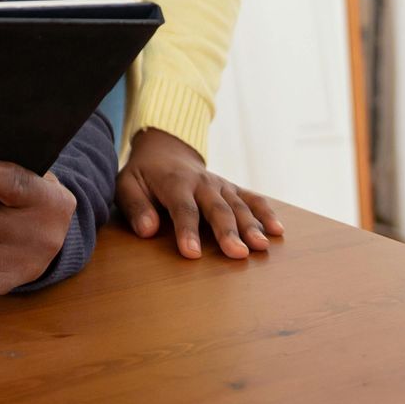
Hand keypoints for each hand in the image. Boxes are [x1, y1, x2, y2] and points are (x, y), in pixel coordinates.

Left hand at [117, 128, 282, 258]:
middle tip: (238, 254)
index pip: (182, 208)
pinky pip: (252, 198)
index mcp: (174, 182)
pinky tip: (278, 230)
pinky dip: (266, 212)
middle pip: (217, 208)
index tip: (192, 254)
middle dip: (228, 231)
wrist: (165, 150)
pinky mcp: (232, 188)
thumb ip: (135, 206)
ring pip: (238, 205)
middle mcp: (202, 182)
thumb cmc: (143, 174)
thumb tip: (147, 230)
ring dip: (251, 225)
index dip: (187, 231)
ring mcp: (220, 184)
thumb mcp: (126, 185)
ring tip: (261, 246)